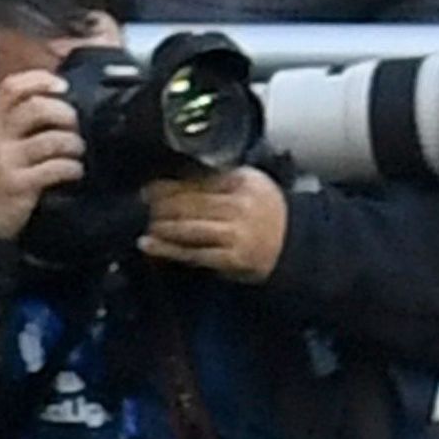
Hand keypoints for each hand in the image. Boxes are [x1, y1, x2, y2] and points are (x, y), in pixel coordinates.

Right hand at [0, 69, 81, 245]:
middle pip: (38, 108)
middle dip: (66, 114)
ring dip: (75, 144)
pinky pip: (59, 167)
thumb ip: (8, 123)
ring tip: (75, 152)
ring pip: (54, 138)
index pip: (11, 87)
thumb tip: (50, 99)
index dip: (41, 80)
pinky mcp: (20, 184)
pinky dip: (74, 168)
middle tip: (75, 127)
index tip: (63, 86)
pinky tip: (73, 173)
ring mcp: (5, 161)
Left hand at [137, 166, 287, 284]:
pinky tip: (150, 244)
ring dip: (161, 225)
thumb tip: (177, 179)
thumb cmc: (268, 213)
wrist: (295, 244)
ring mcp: (235, 234)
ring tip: (146, 223)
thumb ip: (221, 179)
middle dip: (161, 205)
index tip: (151, 187)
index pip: (200, 181)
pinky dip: (167, 249)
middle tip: (143, 204)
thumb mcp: (252, 185)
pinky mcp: (230, 258)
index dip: (171, 185)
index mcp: (245, 183)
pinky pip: (192, 252)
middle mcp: (241, 206)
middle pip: (191, 204)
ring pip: (188, 228)